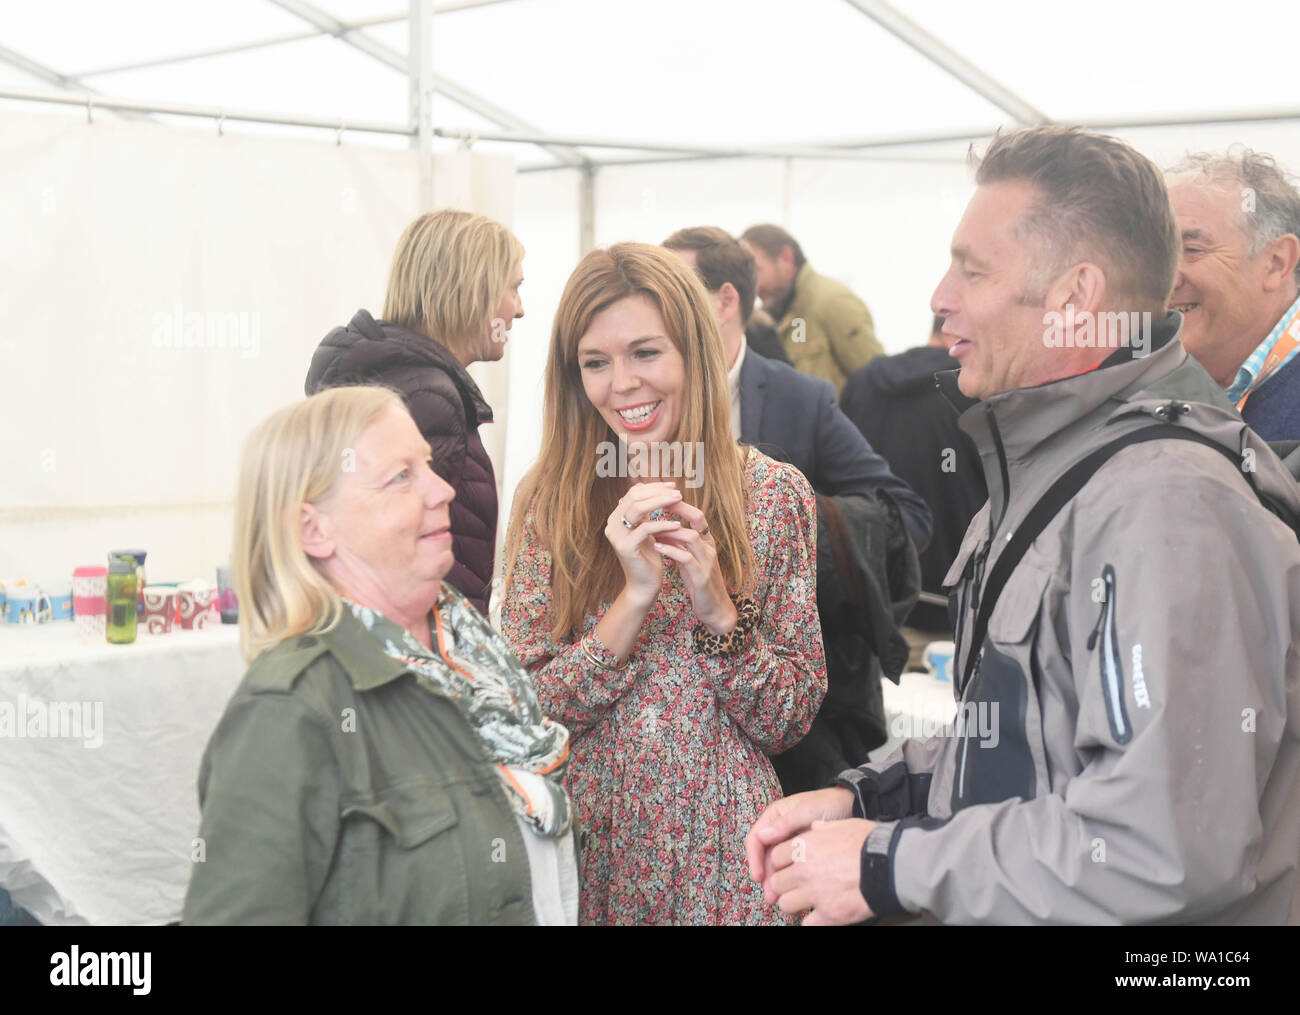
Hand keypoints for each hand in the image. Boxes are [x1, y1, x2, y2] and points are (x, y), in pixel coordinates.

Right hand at [605, 482, 683, 606]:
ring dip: (660, 502)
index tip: (673, 486)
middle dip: (658, 492)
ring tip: (678, 501)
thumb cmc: (649, 556)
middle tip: (677, 492)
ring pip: (638, 509)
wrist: (645, 584)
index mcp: (616, 517)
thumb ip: (648, 512)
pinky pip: (645, 529)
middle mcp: (612, 524)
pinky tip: (676, 524)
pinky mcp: (625, 547)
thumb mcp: (648, 530)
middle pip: (634, 497)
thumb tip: (660, 488)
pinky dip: (662, 524)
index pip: (633, 493)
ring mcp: (616, 535)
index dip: (653, 487)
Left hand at [651, 499, 734, 633]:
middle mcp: (709, 547)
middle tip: (657, 503)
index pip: (696, 515)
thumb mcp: (688, 560)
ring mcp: (707, 561)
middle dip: (678, 508)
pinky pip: (686, 558)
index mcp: (706, 542)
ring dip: (671, 530)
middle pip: (697, 519)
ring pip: (691, 537)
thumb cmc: (699, 583)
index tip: (661, 498)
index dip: (680, 505)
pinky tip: (657, 547)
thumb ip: (678, 545)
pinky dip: (671, 550)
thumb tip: (660, 529)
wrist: (715, 609)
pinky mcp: (701, 577)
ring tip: (652, 526)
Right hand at [745, 786, 854, 885]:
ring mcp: (788, 842)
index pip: (756, 840)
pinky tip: (794, 891)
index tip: (758, 876)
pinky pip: (790, 867)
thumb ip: (784, 823)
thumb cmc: (826, 804)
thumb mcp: (805, 811)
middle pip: (765, 856)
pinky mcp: (800, 852)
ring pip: (777, 864)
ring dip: (776, 881)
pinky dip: (790, 879)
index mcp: (773, 817)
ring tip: (780, 899)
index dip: (754, 859)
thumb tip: (763, 835)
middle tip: (771, 895)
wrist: (849, 806)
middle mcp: (777, 830)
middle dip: (766, 876)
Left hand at [766, 818, 875, 925]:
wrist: (891, 865)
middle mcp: (804, 870)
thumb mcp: (843, 824)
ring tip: (806, 902)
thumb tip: (814, 827)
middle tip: (796, 886)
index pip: (775, 857)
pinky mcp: (828, 915)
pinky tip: (820, 915)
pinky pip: (806, 924)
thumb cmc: (870, 842)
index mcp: (804, 846)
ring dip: (794, 903)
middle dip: (785, 885)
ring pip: (785, 904)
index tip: (790, 867)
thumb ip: (822, 827)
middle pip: (777, 882)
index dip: (782, 863)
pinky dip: (812, 921)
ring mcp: (814, 894)